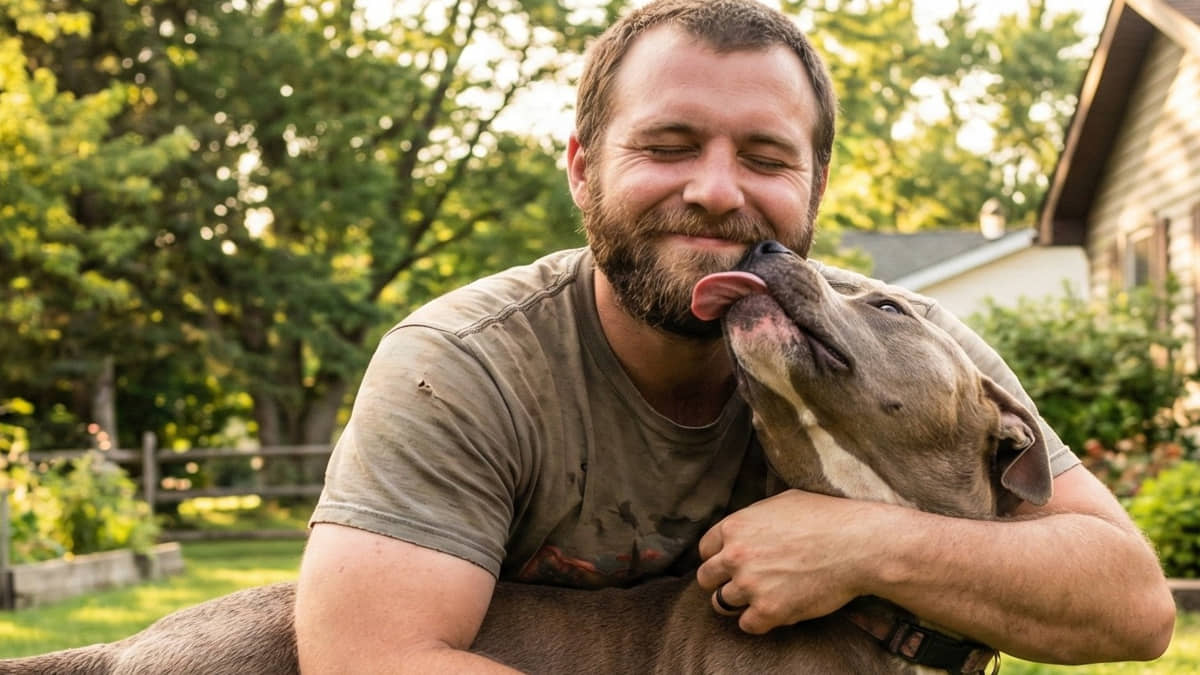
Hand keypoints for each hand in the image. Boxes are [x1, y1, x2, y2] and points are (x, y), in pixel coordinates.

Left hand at [696, 489, 896, 633]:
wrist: (857, 544)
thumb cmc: (825, 518)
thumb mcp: (781, 503)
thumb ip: (754, 519)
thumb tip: (747, 527)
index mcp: (735, 527)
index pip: (705, 550)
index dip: (718, 557)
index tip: (730, 564)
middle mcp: (735, 556)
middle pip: (706, 578)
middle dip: (720, 581)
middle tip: (740, 583)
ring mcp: (750, 585)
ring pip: (722, 603)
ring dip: (739, 602)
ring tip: (759, 597)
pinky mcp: (769, 610)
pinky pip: (747, 625)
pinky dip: (757, 621)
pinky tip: (773, 611)